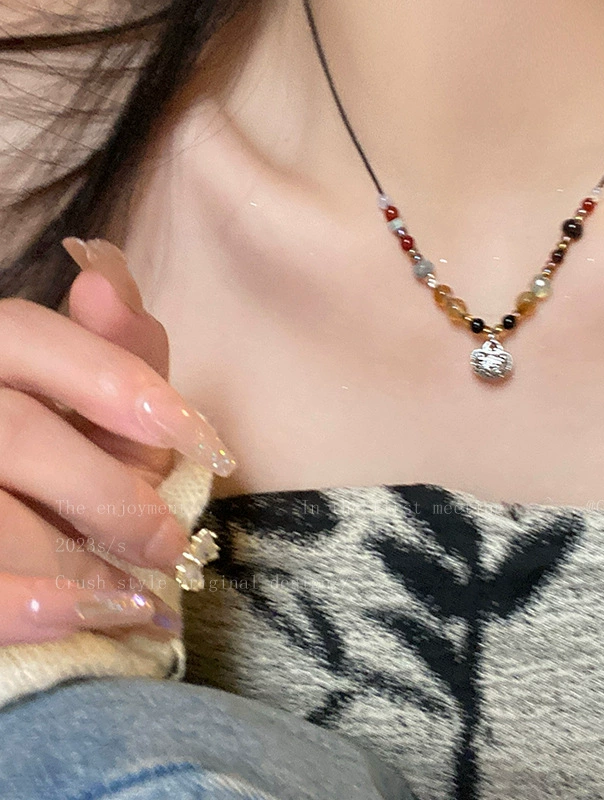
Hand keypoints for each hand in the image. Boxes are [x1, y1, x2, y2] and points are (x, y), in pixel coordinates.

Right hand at [0, 238, 236, 644]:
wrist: (15, 548)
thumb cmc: (56, 472)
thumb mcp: (93, 415)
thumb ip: (112, 354)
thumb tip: (104, 270)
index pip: (28, 336)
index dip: (119, 384)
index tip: (207, 446)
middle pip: (14, 432)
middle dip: (109, 497)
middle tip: (169, 544)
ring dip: (73, 562)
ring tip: (135, 595)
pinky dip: (27, 608)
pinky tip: (86, 618)